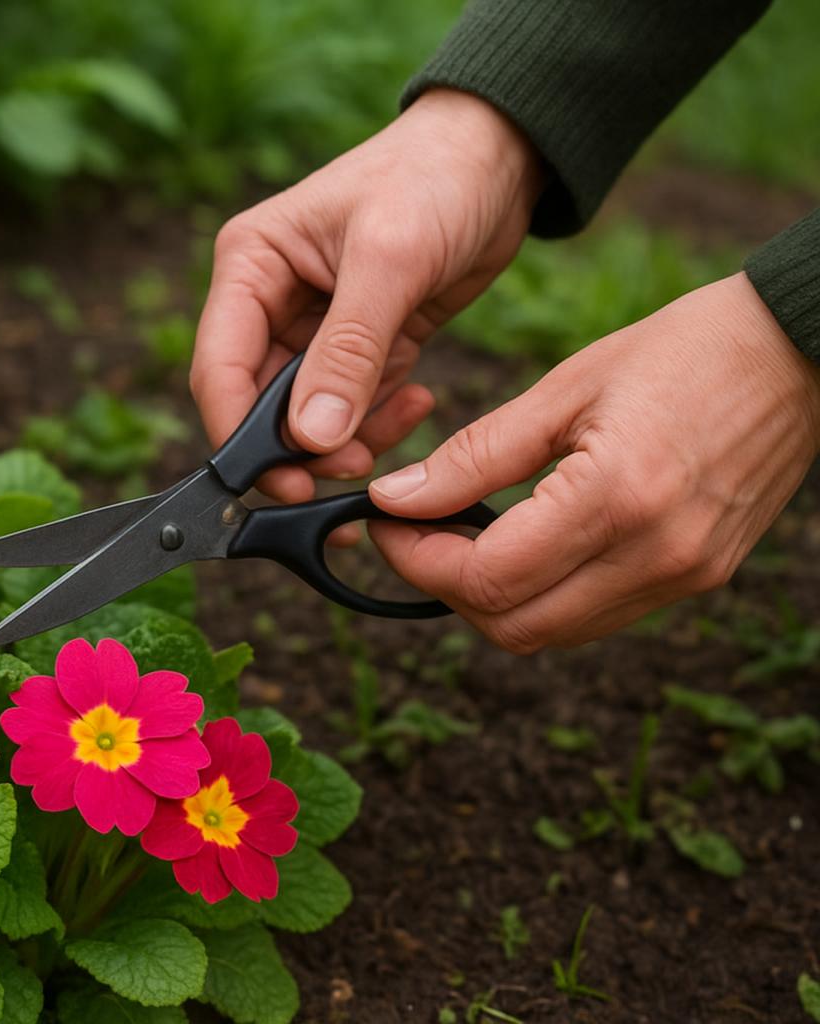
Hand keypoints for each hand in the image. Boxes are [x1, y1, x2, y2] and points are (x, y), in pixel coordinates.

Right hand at [191, 88, 543, 501]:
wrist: (502, 154)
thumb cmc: (435, 177)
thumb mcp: (390, 260)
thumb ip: (347, 351)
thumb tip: (310, 436)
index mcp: (250, 266)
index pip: (220, 368)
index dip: (241, 434)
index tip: (284, 479)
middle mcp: (269, 301)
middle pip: (258, 404)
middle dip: (300, 445)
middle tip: (351, 467)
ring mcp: (314, 328)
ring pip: (306, 417)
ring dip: (345, 439)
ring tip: (396, 428)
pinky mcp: (360, 346)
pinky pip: (353, 407)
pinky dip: (380, 418)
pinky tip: (418, 397)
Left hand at [368, 273, 819, 651]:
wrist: (799, 351)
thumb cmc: (681, 351)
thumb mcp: (565, 390)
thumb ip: (474, 454)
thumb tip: (394, 498)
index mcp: (616, 499)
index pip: (485, 578)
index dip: (416, 559)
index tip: (384, 522)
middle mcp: (654, 556)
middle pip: (512, 627)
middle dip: (443, 589)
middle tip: (412, 535)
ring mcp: (683, 577)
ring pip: (552, 634)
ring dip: (491, 601)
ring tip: (459, 538)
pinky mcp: (698, 579)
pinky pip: (595, 618)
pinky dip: (543, 597)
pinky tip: (520, 544)